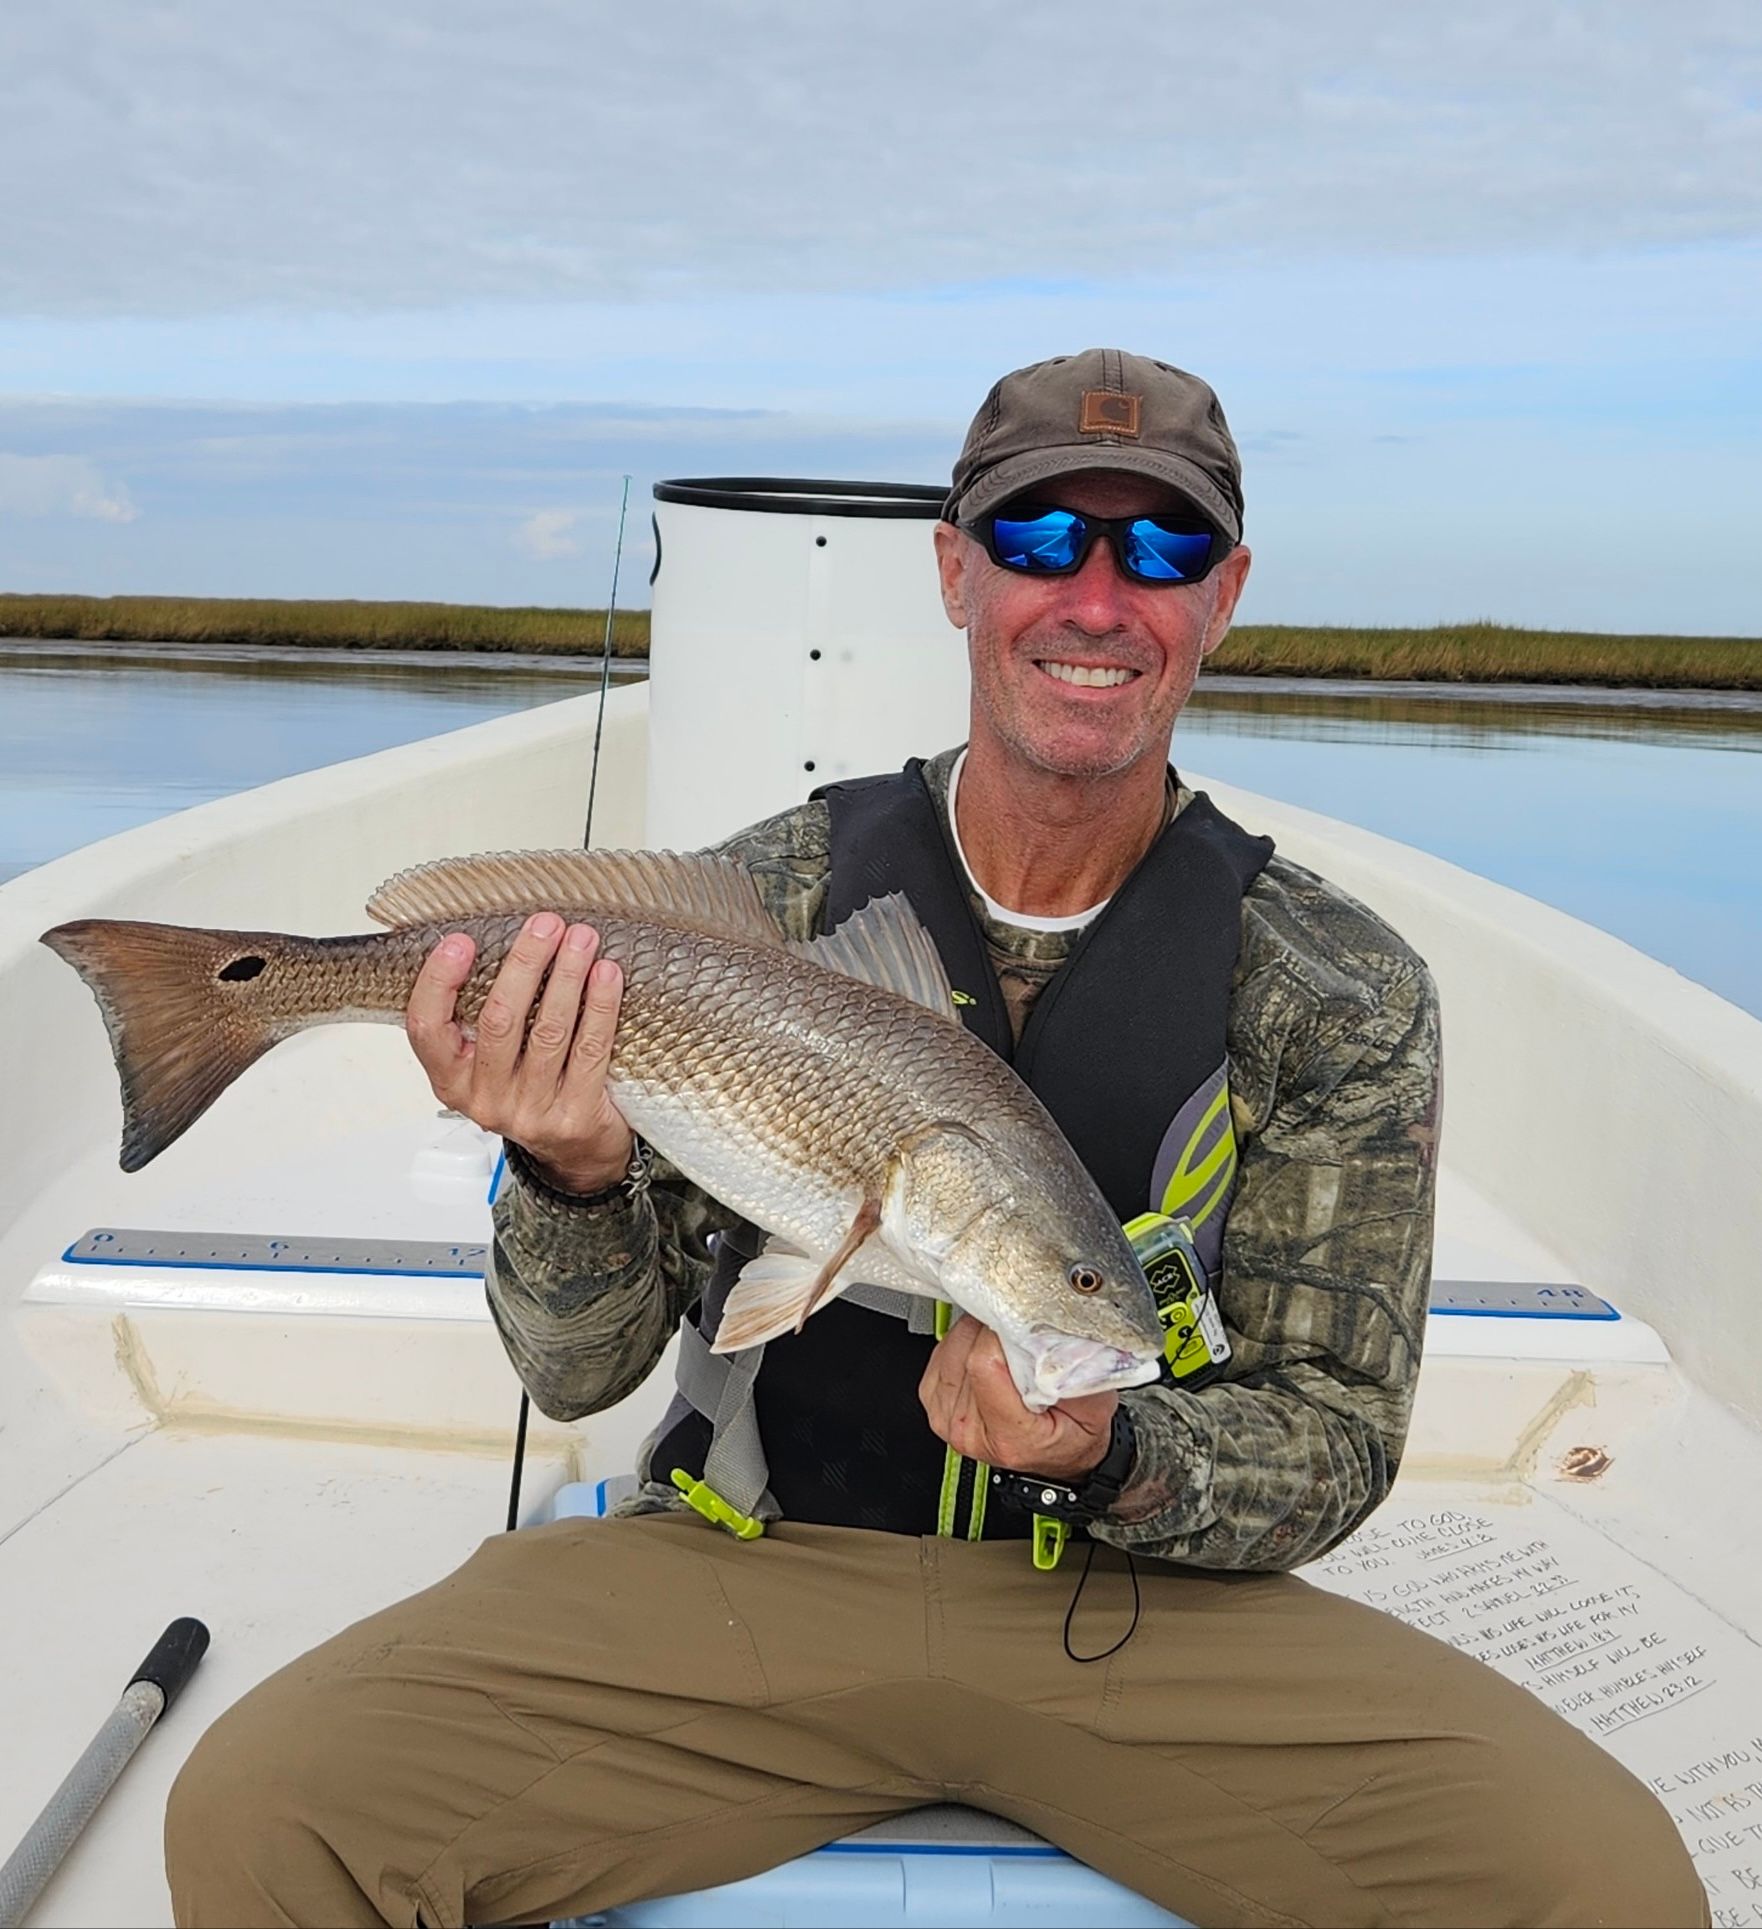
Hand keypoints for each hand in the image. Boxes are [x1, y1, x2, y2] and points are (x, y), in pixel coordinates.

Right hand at [404, 911, 634, 1194]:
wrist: (576, 1152)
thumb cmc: (530, 1089)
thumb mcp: (488, 1063)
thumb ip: (479, 1016)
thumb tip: (492, 941)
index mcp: (452, 1081)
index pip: (427, 1029)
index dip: (439, 983)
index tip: (460, 941)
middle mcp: (486, 1099)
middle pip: (499, 1021)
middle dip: (524, 964)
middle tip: (546, 924)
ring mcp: (531, 1110)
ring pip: (548, 1031)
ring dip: (566, 976)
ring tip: (582, 938)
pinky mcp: (575, 1114)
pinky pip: (589, 1049)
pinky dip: (600, 1007)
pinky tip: (607, 975)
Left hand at [919, 1315, 1116, 1479]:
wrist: (1057, 1453)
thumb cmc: (1073, 1434)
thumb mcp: (1094, 1405)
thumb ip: (1076, 1371)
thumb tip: (1052, 1335)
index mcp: (1009, 1436)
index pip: (985, 1363)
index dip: (1006, 1335)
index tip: (1027, 1329)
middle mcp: (970, 1430)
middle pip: (967, 1350)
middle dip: (997, 1334)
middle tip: (1023, 1342)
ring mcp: (947, 1418)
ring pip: (953, 1345)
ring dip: (981, 1336)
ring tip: (1009, 1352)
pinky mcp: (934, 1402)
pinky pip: (943, 1350)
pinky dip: (967, 1344)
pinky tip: (989, 1356)